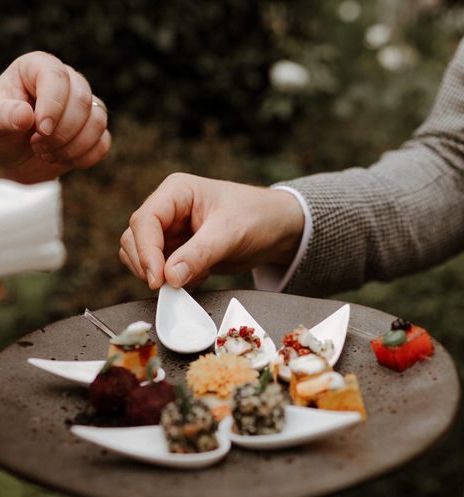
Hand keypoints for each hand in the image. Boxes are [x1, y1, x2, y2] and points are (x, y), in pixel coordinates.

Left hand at [0, 51, 110, 182]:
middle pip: (82, 100)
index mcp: (37, 69)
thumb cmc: (0, 130)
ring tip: (46, 154)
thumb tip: (25, 115)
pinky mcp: (95, 131)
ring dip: (73, 146)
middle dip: (63, 131)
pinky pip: (102, 143)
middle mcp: (66, 83)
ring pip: (97, 121)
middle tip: (37, 146)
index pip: (56, 76)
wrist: (12, 154)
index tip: (41, 130)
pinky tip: (62, 159)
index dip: (53, 104)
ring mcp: (84, 107)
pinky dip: (83, 157)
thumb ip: (4, 116)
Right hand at [120, 173, 304, 289]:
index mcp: (176, 192)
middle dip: (147, 265)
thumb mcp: (230, 233)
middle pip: (135, 239)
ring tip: (190, 280)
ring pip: (142, 257)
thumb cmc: (258, 218)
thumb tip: (168, 278)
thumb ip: (199, 254)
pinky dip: (172, 281)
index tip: (157, 280)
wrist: (279, 230)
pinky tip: (198, 279)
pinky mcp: (180, 252)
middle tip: (167, 288)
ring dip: (157, 275)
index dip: (146, 252)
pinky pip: (162, 270)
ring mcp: (172, 232)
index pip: (144, 221)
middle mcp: (168, 210)